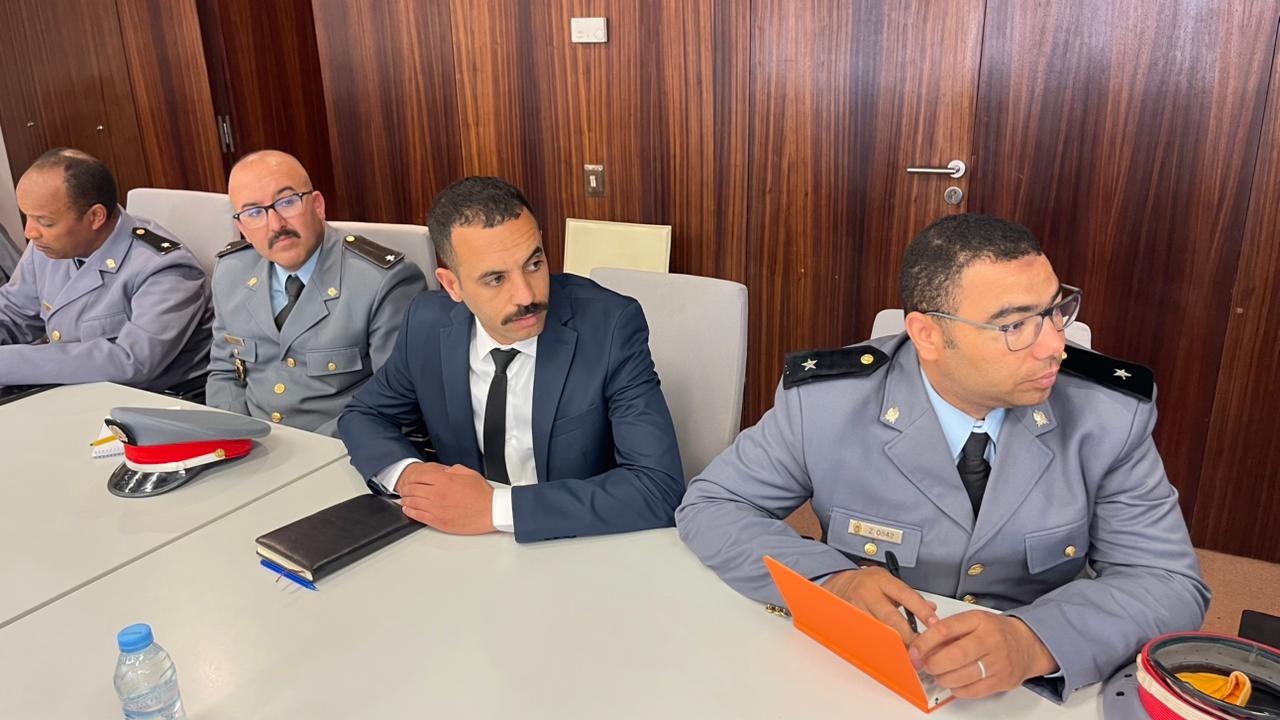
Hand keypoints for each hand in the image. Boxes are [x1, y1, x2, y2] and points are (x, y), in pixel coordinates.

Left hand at [395, 462, 495, 534]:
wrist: (491, 512)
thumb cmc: (483, 495)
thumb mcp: (468, 473)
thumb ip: (451, 470)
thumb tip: (442, 472)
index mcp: (444, 480)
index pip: (419, 475)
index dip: (412, 476)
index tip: (411, 478)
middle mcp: (437, 494)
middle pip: (413, 489)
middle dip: (406, 488)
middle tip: (405, 488)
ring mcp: (436, 509)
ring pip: (413, 502)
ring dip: (406, 499)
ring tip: (404, 498)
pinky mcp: (438, 521)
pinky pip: (418, 516)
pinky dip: (410, 511)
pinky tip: (408, 509)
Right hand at [822, 568, 938, 643]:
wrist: (839, 583)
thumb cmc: (867, 583)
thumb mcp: (889, 582)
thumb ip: (911, 596)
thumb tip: (931, 609)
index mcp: (881, 580)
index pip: (906, 595)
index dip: (921, 610)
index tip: (934, 623)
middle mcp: (867, 593)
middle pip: (891, 618)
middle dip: (908, 635)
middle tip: (921, 646)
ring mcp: (856, 607)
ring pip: (878, 631)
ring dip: (893, 644)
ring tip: (906, 653)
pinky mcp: (849, 621)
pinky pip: (867, 636)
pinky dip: (879, 645)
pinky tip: (888, 651)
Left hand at [908, 611, 1057, 698]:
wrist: (1026, 645)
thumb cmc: (995, 632)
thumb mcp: (972, 621)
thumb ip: (948, 631)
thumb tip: (921, 646)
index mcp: (978, 621)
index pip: (945, 630)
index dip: (924, 643)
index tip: (914, 652)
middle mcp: (990, 640)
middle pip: (954, 655)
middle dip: (933, 664)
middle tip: (926, 666)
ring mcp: (997, 662)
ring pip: (962, 676)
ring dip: (943, 678)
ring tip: (940, 674)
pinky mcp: (1001, 681)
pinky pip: (972, 691)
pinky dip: (956, 689)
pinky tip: (954, 682)